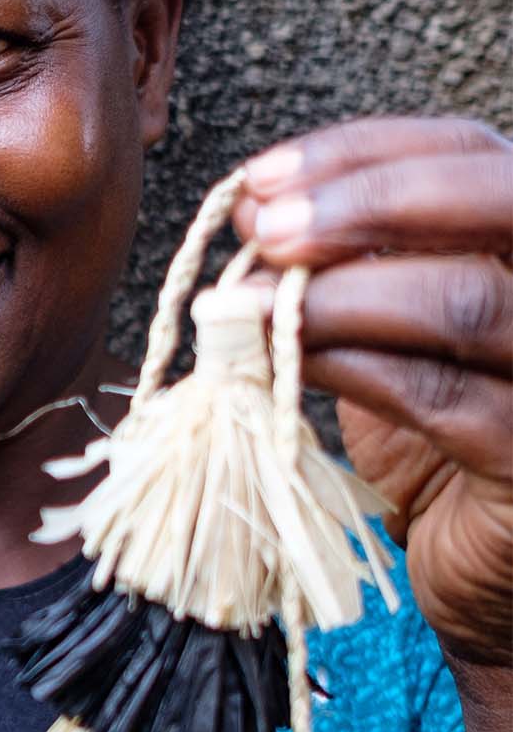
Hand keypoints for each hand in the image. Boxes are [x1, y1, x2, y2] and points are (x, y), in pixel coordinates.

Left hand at [234, 117, 511, 669]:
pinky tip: (287, 363)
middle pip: (498, 198)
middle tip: (265, 228)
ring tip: (245, 306)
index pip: (473, 153)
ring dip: (337, 295)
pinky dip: (355, 370)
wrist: (494, 579)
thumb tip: (258, 214)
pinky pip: (446, 397)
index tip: (262, 182)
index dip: (364, 154)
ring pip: (467, 301)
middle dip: (365, 202)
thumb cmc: (445, 445)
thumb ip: (359, 268)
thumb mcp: (400, 334)